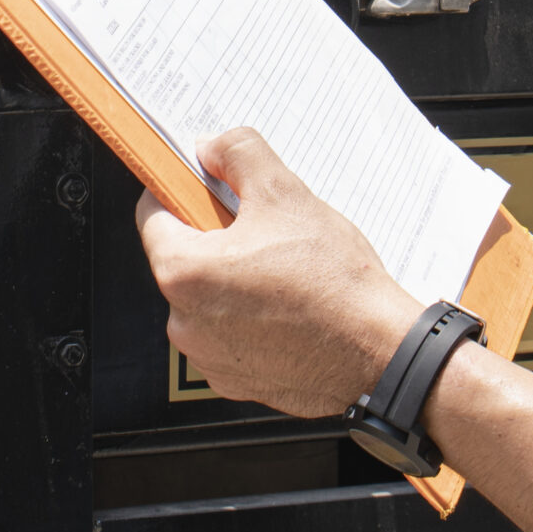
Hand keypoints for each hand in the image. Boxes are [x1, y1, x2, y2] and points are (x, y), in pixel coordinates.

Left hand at [135, 127, 421, 419]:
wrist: (379, 352)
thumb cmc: (334, 282)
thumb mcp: (285, 193)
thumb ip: (239, 155)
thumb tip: (212, 149)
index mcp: (183, 272)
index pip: (153, 215)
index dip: (180, 191)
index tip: (204, 187)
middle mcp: (184, 322)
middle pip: (183, 259)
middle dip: (216, 239)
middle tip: (262, 230)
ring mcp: (208, 358)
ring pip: (208, 300)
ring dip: (233, 282)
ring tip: (283, 273)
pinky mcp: (236, 382)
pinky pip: (229, 336)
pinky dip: (250, 321)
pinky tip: (288, 308)